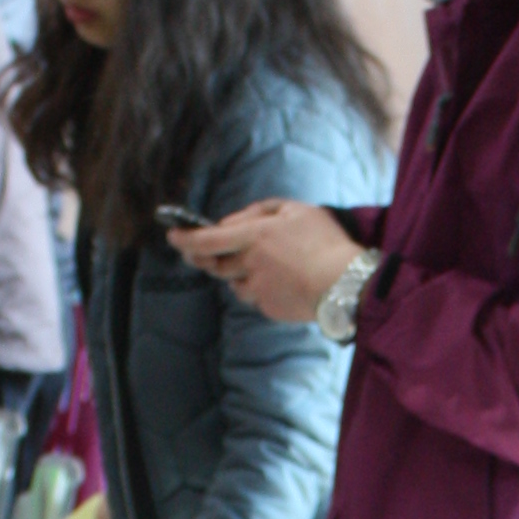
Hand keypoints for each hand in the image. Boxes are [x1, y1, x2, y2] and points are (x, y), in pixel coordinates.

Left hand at [175, 199, 358, 324]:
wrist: (346, 284)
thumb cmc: (325, 243)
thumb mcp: (296, 210)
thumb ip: (260, 210)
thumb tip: (233, 221)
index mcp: (254, 236)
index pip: (208, 240)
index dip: (185, 239)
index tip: (172, 236)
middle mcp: (250, 263)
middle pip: (215, 264)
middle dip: (203, 259)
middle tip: (198, 254)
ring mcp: (258, 289)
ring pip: (235, 282)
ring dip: (239, 273)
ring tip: (269, 267)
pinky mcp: (268, 307)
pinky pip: (254, 296)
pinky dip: (260, 288)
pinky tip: (283, 282)